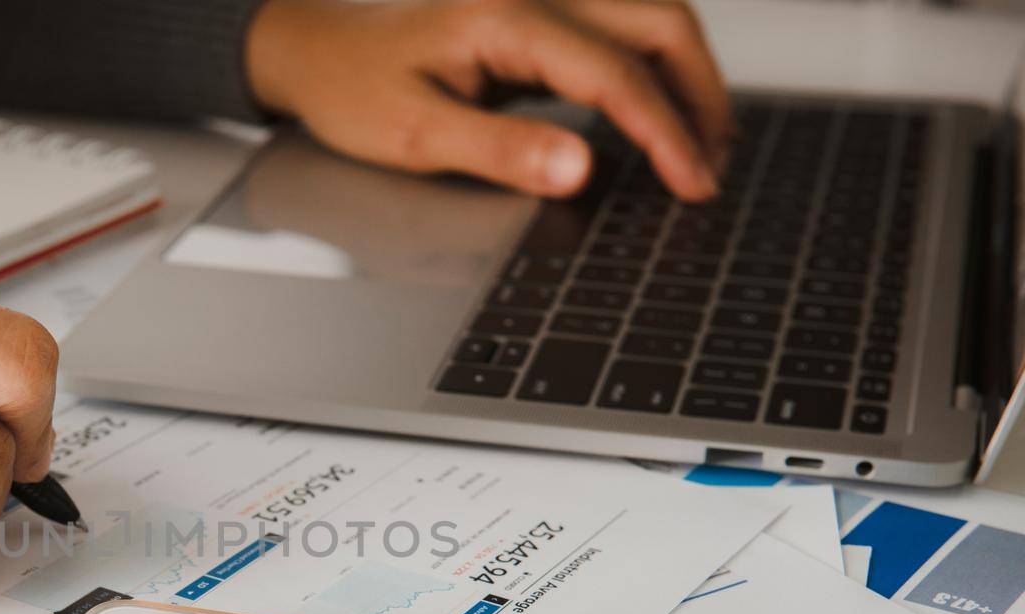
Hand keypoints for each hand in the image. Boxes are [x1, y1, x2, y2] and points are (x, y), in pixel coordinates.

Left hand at [245, 0, 732, 199]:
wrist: (312, 47)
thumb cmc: (351, 87)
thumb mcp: (414, 134)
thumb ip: (501, 151)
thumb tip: (581, 169)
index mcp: (505, 16)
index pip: (615, 73)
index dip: (665, 132)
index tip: (694, 184)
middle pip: (658, 21)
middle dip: (700, 94)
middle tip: (713, 167)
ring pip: (648, 14)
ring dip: (687, 73)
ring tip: (705, 142)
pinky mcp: (536, 13)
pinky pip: (618, 26)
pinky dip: (652, 66)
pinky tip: (658, 113)